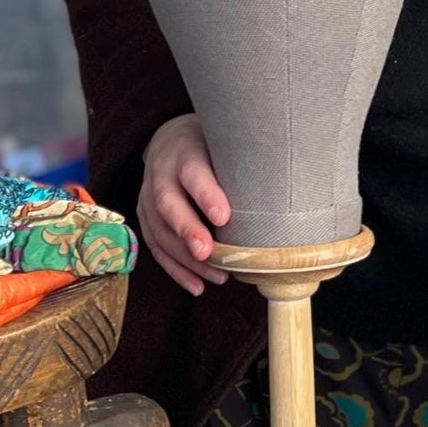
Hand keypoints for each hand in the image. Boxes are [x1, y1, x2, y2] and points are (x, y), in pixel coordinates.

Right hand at [139, 115, 230, 294]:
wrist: (170, 140)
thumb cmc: (209, 145)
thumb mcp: (224, 144)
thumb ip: (241, 163)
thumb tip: (282, 190)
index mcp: (184, 153)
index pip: (193, 173)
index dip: (206, 195)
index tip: (224, 217)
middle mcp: (161, 174)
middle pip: (168, 205)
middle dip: (188, 231)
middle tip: (207, 252)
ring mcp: (148, 197)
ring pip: (160, 231)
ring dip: (186, 259)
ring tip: (216, 276)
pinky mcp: (145, 217)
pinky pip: (155, 247)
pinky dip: (176, 269)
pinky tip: (197, 286)